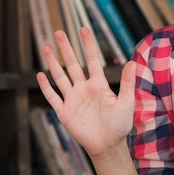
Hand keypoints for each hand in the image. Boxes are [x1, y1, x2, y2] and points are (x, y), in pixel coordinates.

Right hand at [36, 27, 135, 157]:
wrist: (108, 145)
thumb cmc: (120, 124)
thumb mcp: (126, 102)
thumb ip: (128, 82)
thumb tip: (133, 62)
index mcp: (99, 84)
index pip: (92, 60)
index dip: (87, 45)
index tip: (83, 29)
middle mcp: (84, 88)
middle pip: (72, 64)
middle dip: (66, 48)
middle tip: (59, 32)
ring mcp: (73, 99)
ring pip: (60, 77)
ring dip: (53, 63)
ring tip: (46, 47)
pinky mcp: (65, 112)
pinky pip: (53, 97)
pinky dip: (46, 87)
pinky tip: (40, 75)